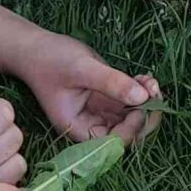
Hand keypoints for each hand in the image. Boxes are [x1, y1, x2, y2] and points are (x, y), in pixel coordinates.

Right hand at [16, 36, 160, 142]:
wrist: (36, 48)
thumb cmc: (50, 60)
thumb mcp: (81, 69)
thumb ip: (110, 83)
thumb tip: (143, 97)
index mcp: (78, 128)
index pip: (112, 142)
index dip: (131, 129)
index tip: (141, 106)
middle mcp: (91, 124)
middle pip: (127, 134)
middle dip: (145, 116)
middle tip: (154, 91)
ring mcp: (101, 112)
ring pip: (132, 117)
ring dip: (147, 102)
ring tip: (150, 80)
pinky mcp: (107, 98)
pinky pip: (131, 102)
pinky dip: (141, 92)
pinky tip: (145, 77)